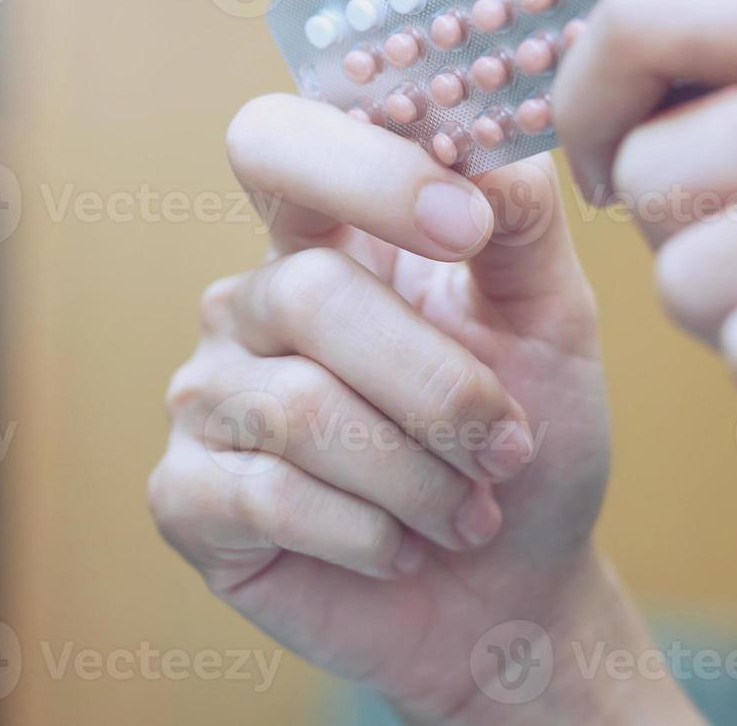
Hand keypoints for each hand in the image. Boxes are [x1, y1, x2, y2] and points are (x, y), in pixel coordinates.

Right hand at [148, 95, 697, 723]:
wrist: (510, 594)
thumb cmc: (528, 447)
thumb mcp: (552, 322)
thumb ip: (519, 220)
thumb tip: (479, 142)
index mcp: (325, 238)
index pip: (277, 143)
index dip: (359, 169)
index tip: (466, 228)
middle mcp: (249, 303)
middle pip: (307, 292)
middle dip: (437, 388)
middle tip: (505, 449)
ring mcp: (206, 398)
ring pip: (301, 408)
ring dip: (420, 478)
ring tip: (464, 512)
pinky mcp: (185, 496)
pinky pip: (269, 498)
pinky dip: (370, 536)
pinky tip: (399, 549)